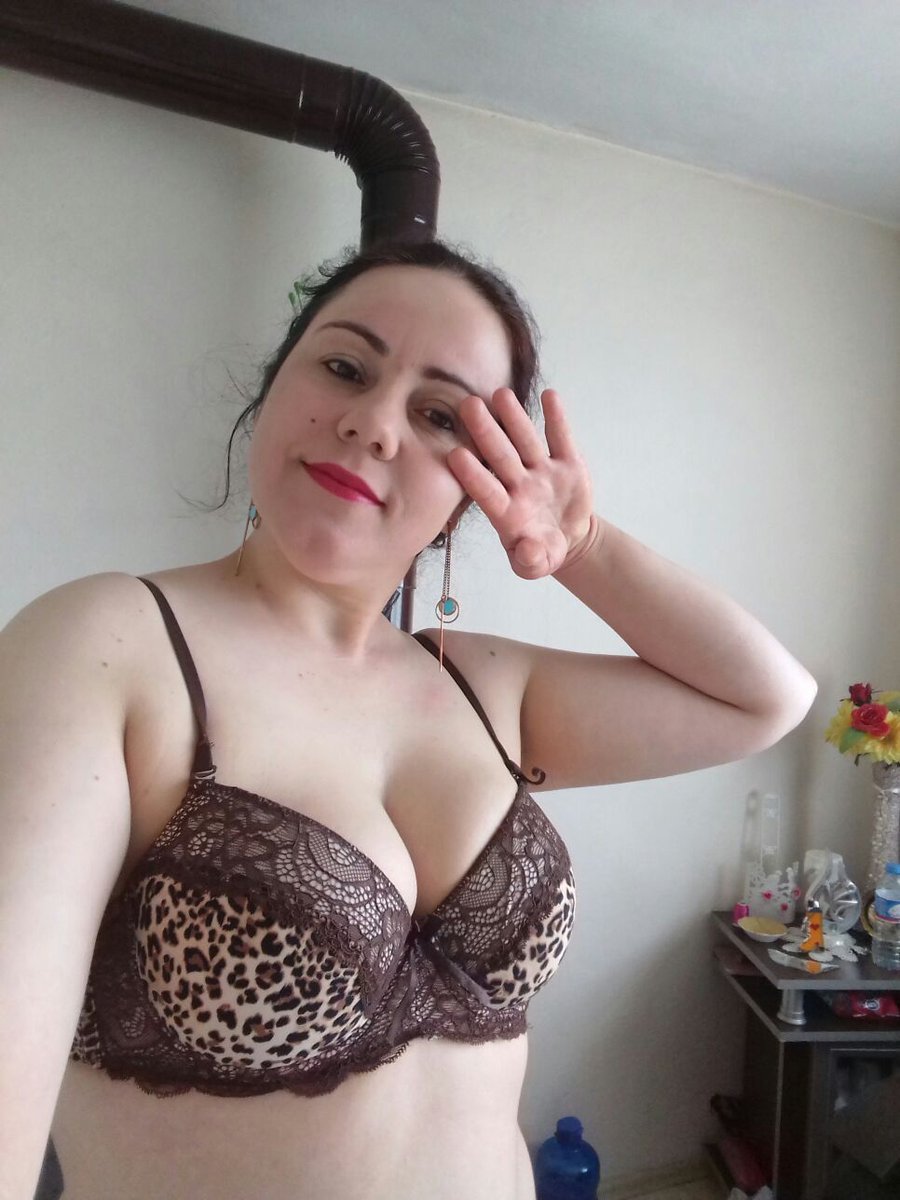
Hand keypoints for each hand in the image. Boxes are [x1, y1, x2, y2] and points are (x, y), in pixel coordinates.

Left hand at [446, 387, 595, 579]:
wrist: (568, 538)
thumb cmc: (541, 552)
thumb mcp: (536, 564)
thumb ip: (529, 561)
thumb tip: (528, 552)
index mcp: (506, 511)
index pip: (486, 490)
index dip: (472, 474)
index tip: (455, 454)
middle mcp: (519, 486)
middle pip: (501, 456)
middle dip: (485, 431)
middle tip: (468, 404)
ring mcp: (542, 472)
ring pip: (525, 441)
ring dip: (514, 418)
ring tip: (501, 393)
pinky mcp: (567, 464)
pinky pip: (560, 438)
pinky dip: (556, 418)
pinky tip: (549, 396)